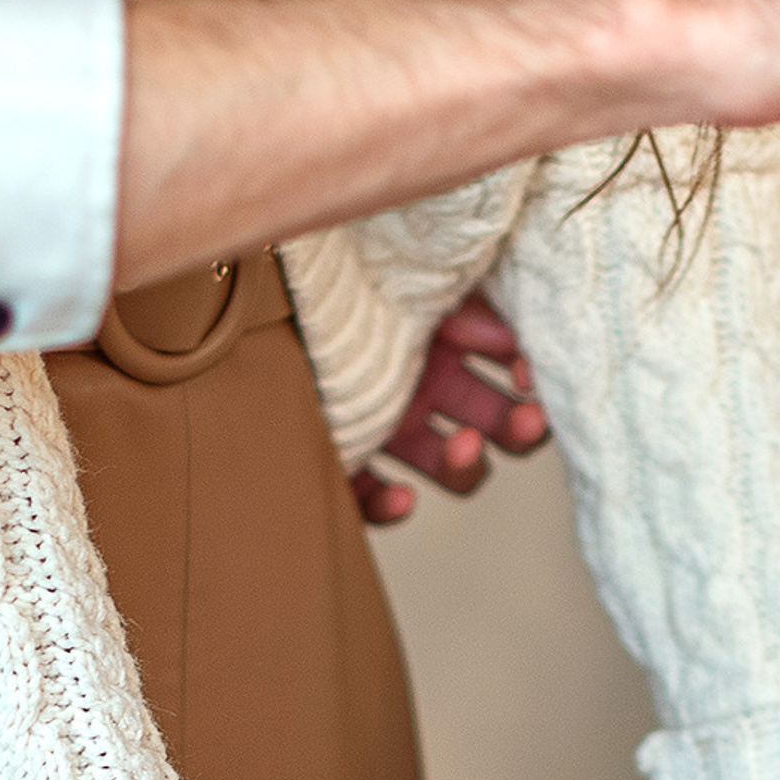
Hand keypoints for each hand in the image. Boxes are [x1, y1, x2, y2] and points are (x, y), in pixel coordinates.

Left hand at [351, 293, 549, 525]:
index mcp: (442, 337)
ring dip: (467, 464)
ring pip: (450, 465)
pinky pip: (371, 499)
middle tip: (525, 422)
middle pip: (492, 422)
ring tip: (464, 449)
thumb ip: (464, 294)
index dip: (531, 382)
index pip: (508, 372)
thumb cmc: (332, 273)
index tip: (533, 374)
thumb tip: (512, 336)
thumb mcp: (409, 275)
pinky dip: (390, 507)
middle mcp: (419, 382)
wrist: (246, 285)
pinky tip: (402, 498)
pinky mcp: (338, 453)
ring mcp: (381, 422)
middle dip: (518, 427)